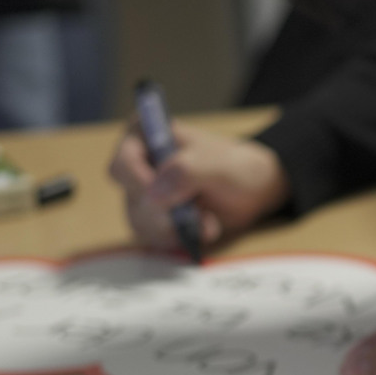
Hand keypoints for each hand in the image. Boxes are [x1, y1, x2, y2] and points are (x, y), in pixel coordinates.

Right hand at [107, 122, 289, 250]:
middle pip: (132, 198)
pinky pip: (155, 238)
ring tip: (207, 220)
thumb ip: (187, 171)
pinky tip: (203, 228)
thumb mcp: (216, 163)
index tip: (166, 198)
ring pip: (141, 222)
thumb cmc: (234, 167)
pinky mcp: (154, 219)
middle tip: (197, 211)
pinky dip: (181, 238)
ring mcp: (143, 193)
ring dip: (177, 228)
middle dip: (167, 212)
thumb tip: (154, 193)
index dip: (141, 184)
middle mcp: (137, 164)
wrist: (252, 189)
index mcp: (144, 136)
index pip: (122, 164)